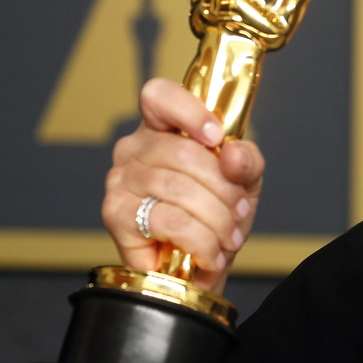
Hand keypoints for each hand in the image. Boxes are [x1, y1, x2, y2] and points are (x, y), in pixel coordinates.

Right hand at [102, 78, 263, 293]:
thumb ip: (247, 161)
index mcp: (161, 128)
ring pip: (179, 189)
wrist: (200, 266)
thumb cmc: (214, 215)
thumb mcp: (243, 181)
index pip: (158, 96)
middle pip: (183, 152)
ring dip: (217, 219)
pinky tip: (209, 253)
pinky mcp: (115, 214)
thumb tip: (233, 154)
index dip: (188, 110)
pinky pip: (169, 220)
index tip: (217, 136)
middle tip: (239, 212)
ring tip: (229, 236)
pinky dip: (200, 240)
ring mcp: (120, 180)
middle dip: (223, 188)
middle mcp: (134, 149)